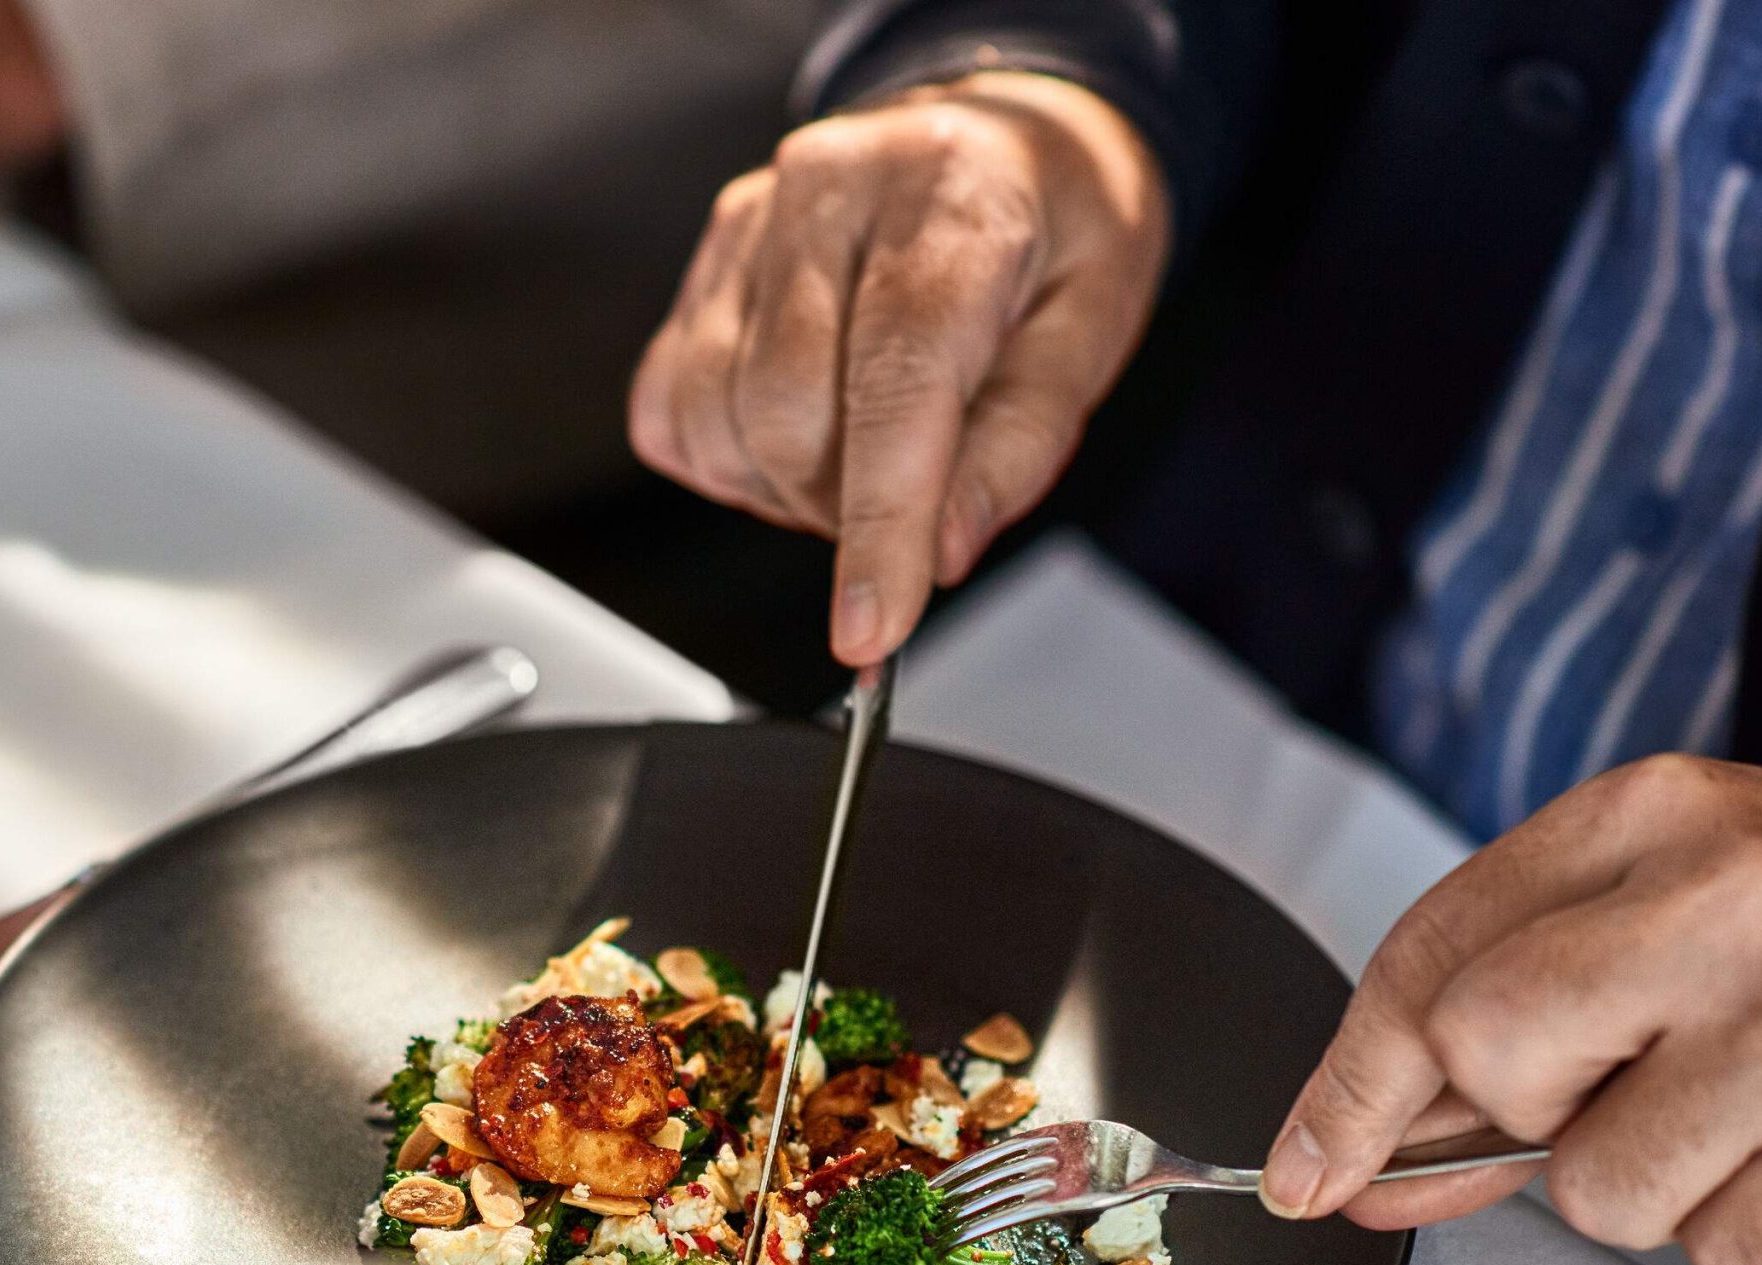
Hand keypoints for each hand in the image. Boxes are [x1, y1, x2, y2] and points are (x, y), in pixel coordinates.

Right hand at [629, 72, 1168, 667]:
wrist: (1001, 136)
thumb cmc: (1053, 228)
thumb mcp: (1091, 328)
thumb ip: (1019, 444)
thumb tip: (939, 551)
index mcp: (949, 198)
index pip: (895, 382)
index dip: (878, 523)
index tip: (871, 630)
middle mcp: (831, 191)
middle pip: (786, 412)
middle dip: (841, 507)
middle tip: (910, 502)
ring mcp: (750, 222)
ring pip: (718, 418)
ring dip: (783, 486)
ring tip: (859, 455)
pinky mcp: (705, 262)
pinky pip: (670, 405)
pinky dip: (724, 458)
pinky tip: (795, 436)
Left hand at [1263, 754, 1761, 1264]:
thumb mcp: (1678, 899)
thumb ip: (1514, 1002)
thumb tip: (1359, 1153)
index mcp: (1655, 813)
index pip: (1428, 957)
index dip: (1347, 1082)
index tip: (1309, 1168)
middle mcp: (1730, 897)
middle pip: (1486, 1058)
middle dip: (1527, 1109)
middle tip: (1629, 1078)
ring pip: (1600, 1189)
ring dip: (1654, 1180)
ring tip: (1752, 1103)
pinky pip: (1724, 1252)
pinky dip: (1755, 1225)